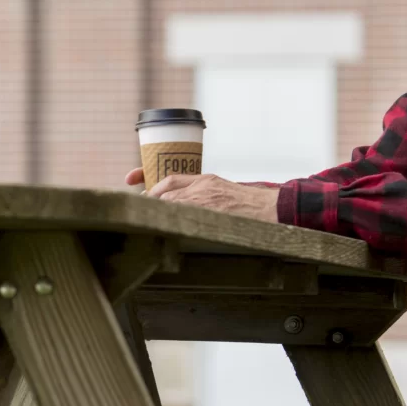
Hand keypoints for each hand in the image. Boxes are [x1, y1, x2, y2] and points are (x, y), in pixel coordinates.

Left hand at [142, 172, 278, 221]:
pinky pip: (182, 213)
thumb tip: (184, 207)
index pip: (170, 179)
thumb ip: (204, 195)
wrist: (270, 208)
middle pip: (166, 191)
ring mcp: (206, 198)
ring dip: (158, 210)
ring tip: (151, 220)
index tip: (136, 189)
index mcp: (206, 179)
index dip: (151, 185)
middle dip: (150, 200)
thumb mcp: (224, 192)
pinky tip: (164, 226)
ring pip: (171, 201)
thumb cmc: (250, 205)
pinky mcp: (210, 210)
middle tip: (142, 211)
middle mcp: (203, 186)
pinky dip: (170, 218)